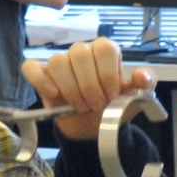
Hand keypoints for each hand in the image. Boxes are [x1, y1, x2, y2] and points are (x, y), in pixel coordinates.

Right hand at [24, 39, 153, 141]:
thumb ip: (144, 85)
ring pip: (59, 62)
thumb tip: (141, 76)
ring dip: (71, 89)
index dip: (107, 74)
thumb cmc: (112, 107)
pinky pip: (32, 68)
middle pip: (80, 54)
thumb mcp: (133, 99)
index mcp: (105, 51)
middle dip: (89, 86)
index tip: (111, 95)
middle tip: (96, 106)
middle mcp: (82, 51)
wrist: (92, 127)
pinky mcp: (40, 74)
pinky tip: (54, 95)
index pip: (105, 49)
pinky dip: (41, 81)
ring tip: (79, 106)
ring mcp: (60, 61)